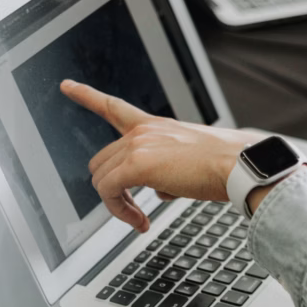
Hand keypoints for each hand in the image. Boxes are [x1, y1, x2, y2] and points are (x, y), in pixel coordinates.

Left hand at [60, 79, 263, 231]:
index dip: (87, 95)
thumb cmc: (226, 165)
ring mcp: (138, 144)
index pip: (114, 107)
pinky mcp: (137, 164)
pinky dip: (120, 211)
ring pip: (102, 179)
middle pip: (102, 161)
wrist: (239, 165)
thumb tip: (160, 191)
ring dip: (118, 204)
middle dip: (113, 188)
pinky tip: (140, 221)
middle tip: (135, 209)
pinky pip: (108, 192)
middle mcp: (144, 130)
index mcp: (156, 125)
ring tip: (140, 218)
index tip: (67, 85)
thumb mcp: (191, 161)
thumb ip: (168, 171)